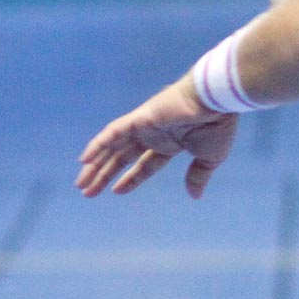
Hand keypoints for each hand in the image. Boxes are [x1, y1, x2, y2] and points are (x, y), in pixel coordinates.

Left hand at [75, 76, 238, 198]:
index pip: (145, 164)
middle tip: (87, 192)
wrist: (217, 102)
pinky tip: (84, 160)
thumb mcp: (209, 158)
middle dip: (105, 174)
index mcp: (170, 144)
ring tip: (81, 183)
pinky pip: (113, 132)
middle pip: (122, 157)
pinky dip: (98, 144)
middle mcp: (153, 135)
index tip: (116, 191)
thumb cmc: (217, 127)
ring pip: (113, 147)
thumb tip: (195, 196)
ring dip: (96, 164)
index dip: (130, 178)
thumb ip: (198, 176)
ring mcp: (144, 126)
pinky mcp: (139, 118)